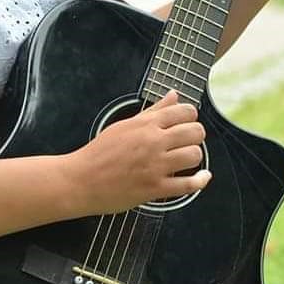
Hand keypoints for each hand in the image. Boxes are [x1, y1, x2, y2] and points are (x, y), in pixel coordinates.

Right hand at [68, 90, 210, 214]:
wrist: (81, 179)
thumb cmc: (100, 152)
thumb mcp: (125, 125)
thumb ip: (154, 111)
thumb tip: (173, 95)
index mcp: (145, 124)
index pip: (185, 111)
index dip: (190, 116)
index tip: (186, 122)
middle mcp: (153, 142)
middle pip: (195, 132)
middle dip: (196, 136)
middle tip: (187, 141)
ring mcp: (155, 166)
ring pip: (194, 155)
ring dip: (195, 157)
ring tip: (186, 158)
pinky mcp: (155, 188)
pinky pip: (188, 185)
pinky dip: (200, 181)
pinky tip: (202, 177)